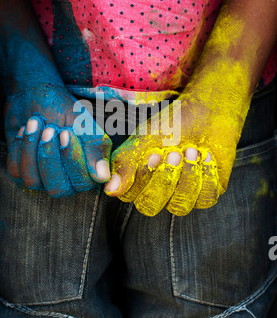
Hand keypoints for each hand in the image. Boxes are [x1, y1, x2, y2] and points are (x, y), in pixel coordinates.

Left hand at [5, 84, 111, 196]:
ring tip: (34, 122)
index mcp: (88, 171)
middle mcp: (67, 181)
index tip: (67, 131)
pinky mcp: (21, 172)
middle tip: (49, 128)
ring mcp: (42, 180)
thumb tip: (103, 177)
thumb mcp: (85, 125)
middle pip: (57, 189)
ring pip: (33, 181)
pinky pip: (16, 171)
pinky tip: (24, 130)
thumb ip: (96, 149)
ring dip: (31, 148)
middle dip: (49, 157)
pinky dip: (20, 146)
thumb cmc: (65, 110)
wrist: (35, 96)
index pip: (83, 183)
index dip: (73, 160)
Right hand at [104, 87, 248, 215]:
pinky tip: (206, 155)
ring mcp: (181, 196)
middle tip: (174, 151)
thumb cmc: (171, 123)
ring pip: (179, 207)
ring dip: (187, 176)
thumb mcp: (144, 138)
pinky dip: (206, 175)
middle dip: (164, 179)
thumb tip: (110, 190)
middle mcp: (156, 192)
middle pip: (151, 206)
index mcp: (136, 179)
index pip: (129, 195)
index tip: (154, 152)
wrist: (206, 111)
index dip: (143, 177)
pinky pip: (205, 199)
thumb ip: (125, 163)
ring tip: (192, 150)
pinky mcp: (206, 194)